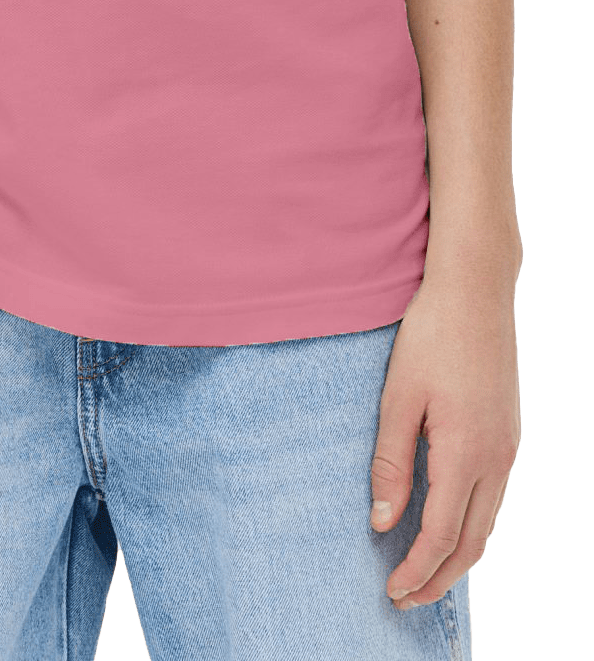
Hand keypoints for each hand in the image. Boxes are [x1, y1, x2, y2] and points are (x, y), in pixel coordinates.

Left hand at [369, 260, 521, 609]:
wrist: (476, 291)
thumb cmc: (431, 336)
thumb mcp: (398, 398)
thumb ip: (391, 463)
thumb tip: (382, 523)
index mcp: (466, 454)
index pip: (440, 536)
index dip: (415, 571)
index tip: (390, 592)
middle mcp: (496, 460)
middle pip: (471, 544)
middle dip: (438, 579)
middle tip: (404, 599)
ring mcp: (508, 448)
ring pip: (487, 524)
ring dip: (456, 556)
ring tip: (423, 573)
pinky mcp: (509, 434)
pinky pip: (494, 499)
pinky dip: (471, 527)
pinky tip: (447, 525)